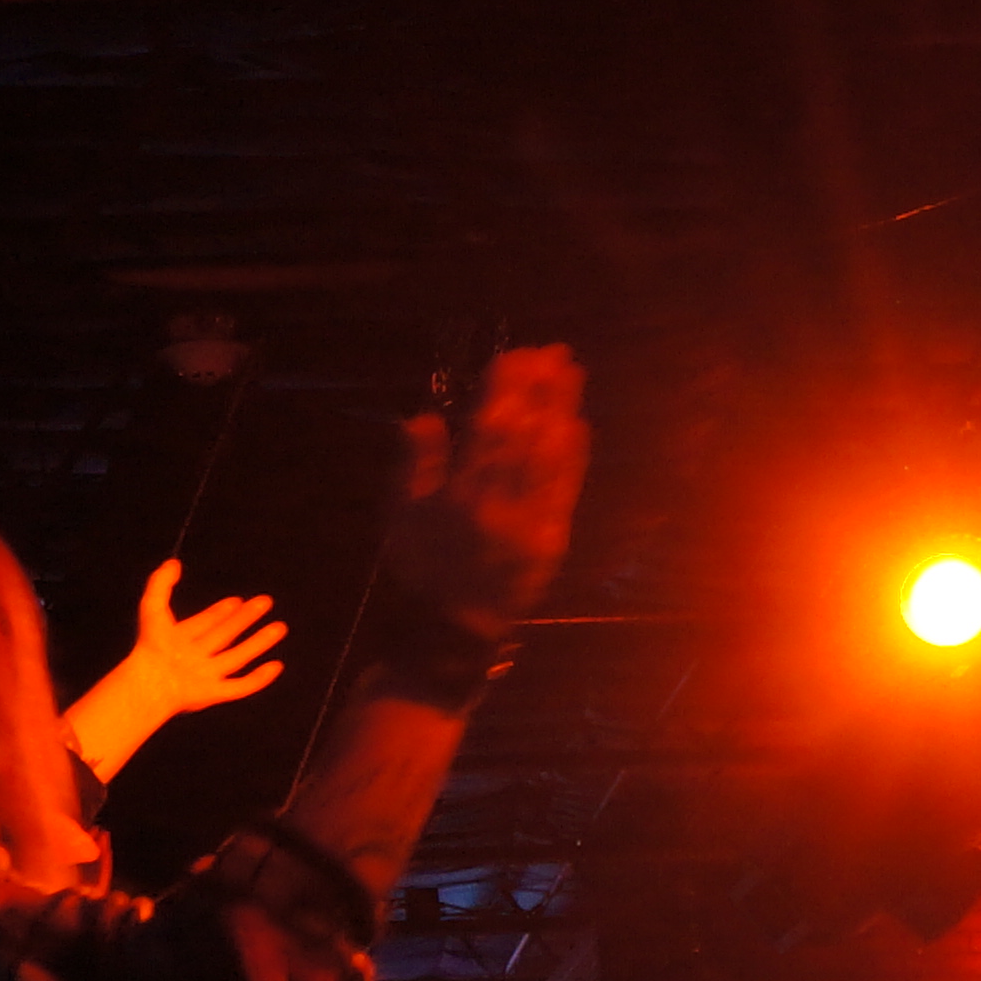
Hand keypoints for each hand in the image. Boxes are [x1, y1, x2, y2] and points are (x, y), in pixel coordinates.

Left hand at [115, 561, 286, 723]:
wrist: (151, 680)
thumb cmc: (150, 646)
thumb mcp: (153, 606)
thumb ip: (161, 583)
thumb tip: (173, 563)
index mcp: (181, 638)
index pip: (207, 621)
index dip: (222, 610)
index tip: (237, 599)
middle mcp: (196, 656)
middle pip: (226, 635)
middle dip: (245, 619)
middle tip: (265, 602)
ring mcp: (206, 676)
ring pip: (239, 657)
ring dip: (259, 643)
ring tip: (279, 628)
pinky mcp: (214, 693)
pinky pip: (241, 687)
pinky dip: (259, 679)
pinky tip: (275, 666)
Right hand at [382, 345, 587, 636]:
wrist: (453, 627)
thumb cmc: (422, 566)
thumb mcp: (401, 515)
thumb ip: (414, 465)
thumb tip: (424, 416)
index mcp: (458, 496)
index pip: (486, 430)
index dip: (504, 390)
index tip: (515, 356)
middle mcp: (498, 505)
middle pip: (524, 437)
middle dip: (539, 391)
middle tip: (552, 353)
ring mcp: (530, 522)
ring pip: (549, 458)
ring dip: (562, 412)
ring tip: (571, 374)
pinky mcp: (552, 538)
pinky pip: (566, 489)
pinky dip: (573, 455)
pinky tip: (578, 425)